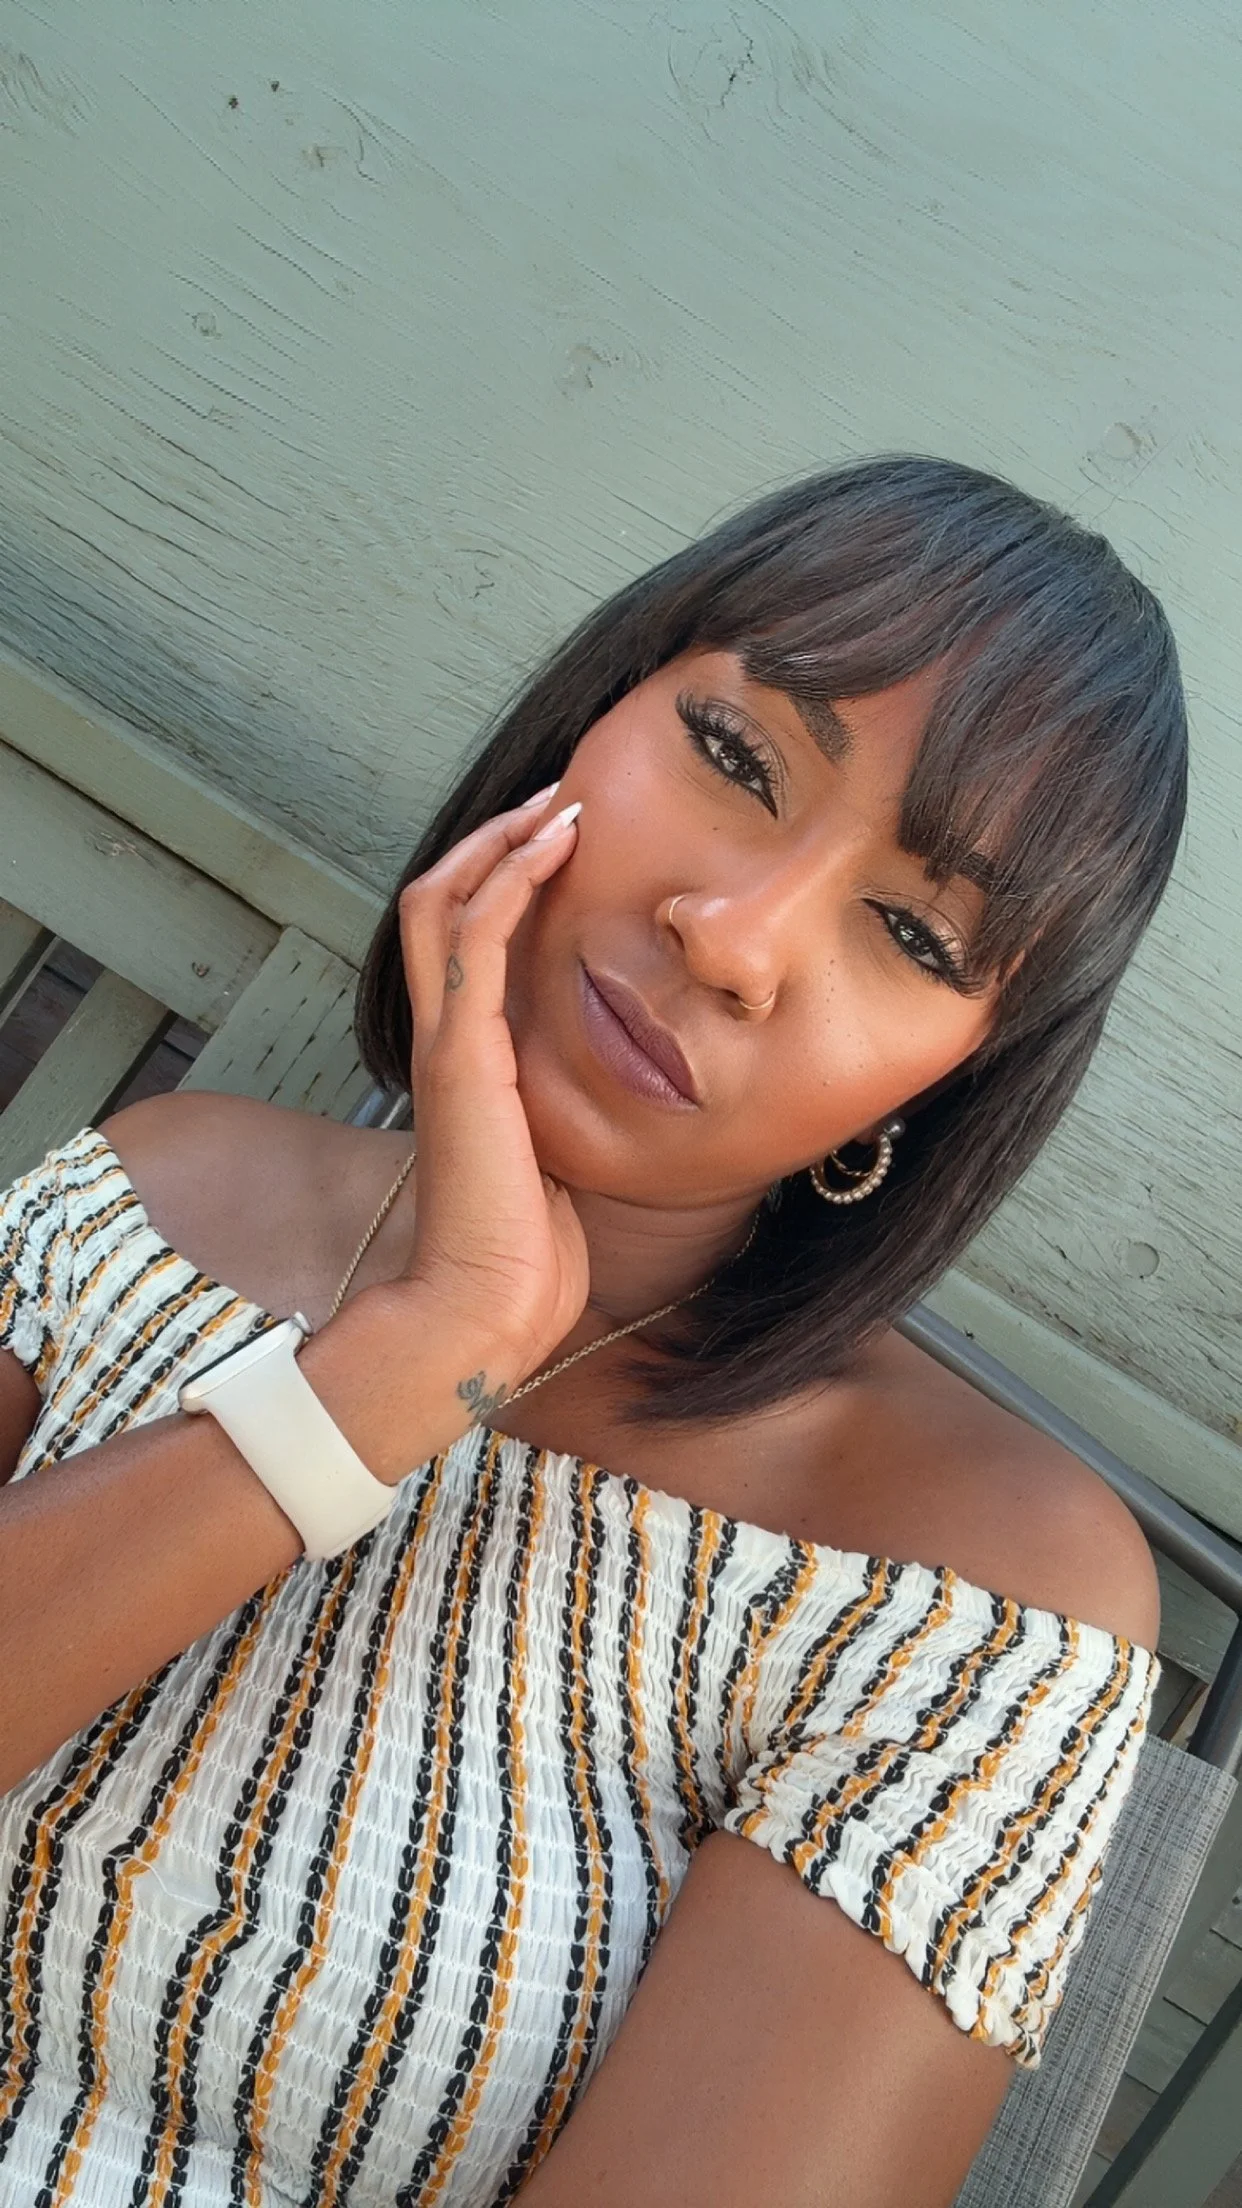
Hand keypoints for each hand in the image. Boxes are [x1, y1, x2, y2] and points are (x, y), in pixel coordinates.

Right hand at [395, 787, 591, 1405]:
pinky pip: (472, 936)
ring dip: (503, 840)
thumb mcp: (562, 1159)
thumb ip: (570, 1111)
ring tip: (561, 801)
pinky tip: (556, 843)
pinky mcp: (461, 1054)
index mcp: (465, 1061)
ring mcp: (445, 1042)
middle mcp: (443, 1040)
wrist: (485, 1308)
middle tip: (560, 798)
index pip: (463, 940)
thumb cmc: (527, 1255)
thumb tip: (629, 1093)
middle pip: (438, 900)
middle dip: (497, 839)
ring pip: (444, 900)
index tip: (566, 840)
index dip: (504, 880)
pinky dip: (510, 876)